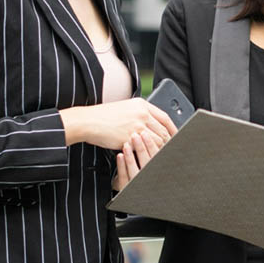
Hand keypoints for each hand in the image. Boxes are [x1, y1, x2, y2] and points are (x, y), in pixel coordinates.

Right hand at [61, 99, 176, 150]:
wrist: (88, 121)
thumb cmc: (102, 116)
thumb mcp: (124, 108)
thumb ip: (139, 114)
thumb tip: (149, 124)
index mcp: (142, 104)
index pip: (165, 117)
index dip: (173, 129)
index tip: (175, 136)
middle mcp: (142, 113)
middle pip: (163, 130)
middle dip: (168, 142)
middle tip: (170, 150)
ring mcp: (137, 125)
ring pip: (157, 141)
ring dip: (158, 149)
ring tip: (159, 156)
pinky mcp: (130, 137)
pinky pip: (145, 148)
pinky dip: (148, 154)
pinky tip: (147, 158)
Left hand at [112, 130, 162, 191]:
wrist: (132, 195)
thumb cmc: (140, 173)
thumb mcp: (149, 163)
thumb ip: (151, 154)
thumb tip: (158, 137)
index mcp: (156, 172)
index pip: (156, 157)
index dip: (151, 145)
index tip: (146, 134)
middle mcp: (147, 178)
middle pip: (146, 162)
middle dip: (142, 147)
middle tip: (137, 135)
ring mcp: (136, 184)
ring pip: (135, 170)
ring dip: (130, 155)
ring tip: (127, 144)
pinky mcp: (125, 187)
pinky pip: (124, 177)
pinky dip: (122, 165)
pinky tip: (120, 156)